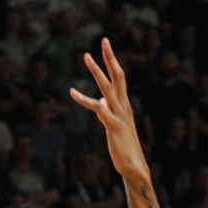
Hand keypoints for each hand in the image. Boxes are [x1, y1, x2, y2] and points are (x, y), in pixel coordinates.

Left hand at [69, 39, 149, 181]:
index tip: (106, 44)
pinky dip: (84, 99)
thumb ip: (109, 111)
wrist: (134, 167)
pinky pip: (98, 108)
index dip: (113, 61)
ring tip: (85, 56)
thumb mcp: (115, 124)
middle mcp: (123, 106)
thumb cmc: (123, 147)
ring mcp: (119, 115)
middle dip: (110, 57)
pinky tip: (72, 92)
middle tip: (104, 39)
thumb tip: (102, 101)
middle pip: (118, 76)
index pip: (120, 78)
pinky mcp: (113, 126)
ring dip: (97, 71)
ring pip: (107, 87)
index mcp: (124, 105)